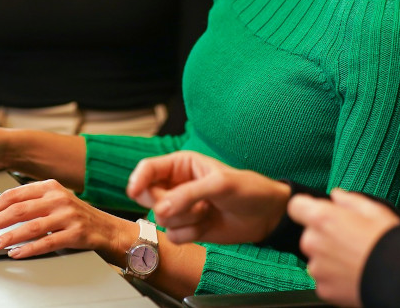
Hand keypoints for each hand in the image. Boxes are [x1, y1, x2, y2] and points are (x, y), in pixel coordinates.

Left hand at [0, 179, 133, 261]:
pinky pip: (47, 242)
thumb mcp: (55, 199)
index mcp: (50, 186)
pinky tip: (15, 253)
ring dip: (7, 237)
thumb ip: (31, 201)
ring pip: (30, 226)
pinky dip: (28, 248)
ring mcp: (68, 216)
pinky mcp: (75, 233)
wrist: (106, 228)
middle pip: (19, 210)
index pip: (15, 194)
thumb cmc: (76, 215)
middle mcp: (59, 198)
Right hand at [127, 151, 290, 244]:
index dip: (137, 179)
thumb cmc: (248, 189)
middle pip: (148, 197)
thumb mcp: (220, 184)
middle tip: (194, 202)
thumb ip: (188, 195)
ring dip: (185, 219)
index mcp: (181, 164)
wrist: (266, 215)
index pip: (148, 169)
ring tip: (207, 210)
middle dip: (170, 204)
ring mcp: (181, 207)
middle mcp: (176, 185)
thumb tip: (161, 209)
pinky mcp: (187, 227)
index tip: (134, 191)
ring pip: (161, 219)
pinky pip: (173, 236)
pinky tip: (207, 224)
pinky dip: (191, 234)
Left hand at [288, 190, 399, 307]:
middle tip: (350, 240)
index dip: (308, 209)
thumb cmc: (390, 242)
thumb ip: (348, 200)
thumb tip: (336, 196)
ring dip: (330, 258)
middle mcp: (314, 243)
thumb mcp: (373, 210)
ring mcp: (317, 269)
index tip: (320, 213)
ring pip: (317, 259)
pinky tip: (354, 273)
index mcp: (323, 218)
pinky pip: (324, 279)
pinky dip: (335, 277)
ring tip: (356, 259)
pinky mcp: (324, 290)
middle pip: (309, 235)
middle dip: (324, 236)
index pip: (296, 206)